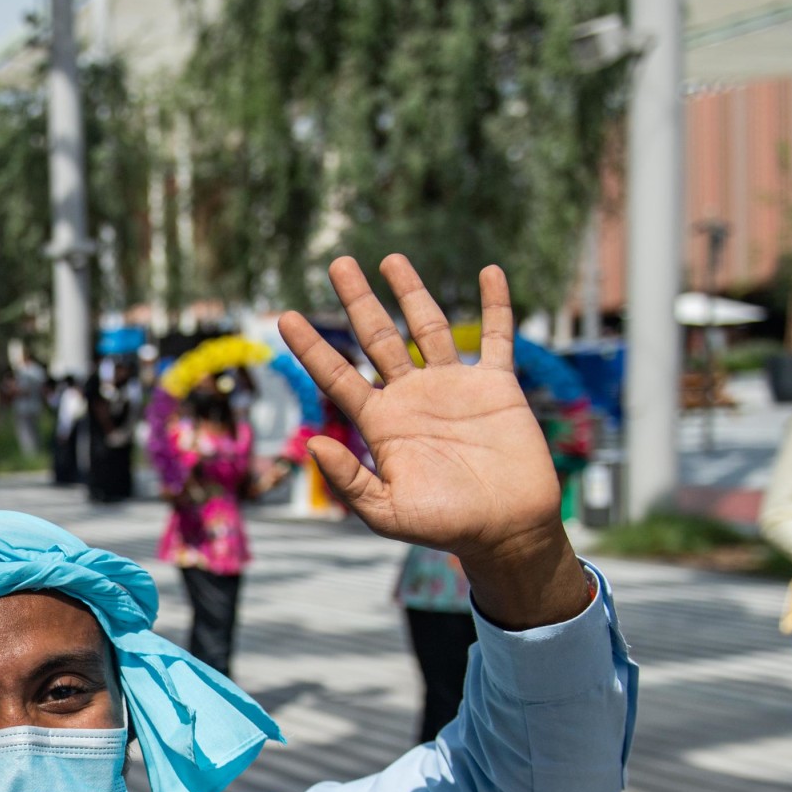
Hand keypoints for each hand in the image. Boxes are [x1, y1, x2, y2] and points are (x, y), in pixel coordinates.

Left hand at [280, 255, 586, 629]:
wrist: (505, 532)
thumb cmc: (444, 527)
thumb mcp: (386, 512)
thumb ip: (348, 480)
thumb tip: (312, 443)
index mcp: (381, 423)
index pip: (337, 375)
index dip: (312, 348)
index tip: (286, 316)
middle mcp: (411, 397)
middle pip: (376, 337)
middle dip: (357, 301)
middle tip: (337, 263)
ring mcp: (453, 386)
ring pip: (427, 326)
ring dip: (411, 292)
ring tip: (390, 259)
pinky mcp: (496, 385)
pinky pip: (496, 336)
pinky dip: (495, 304)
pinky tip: (489, 271)